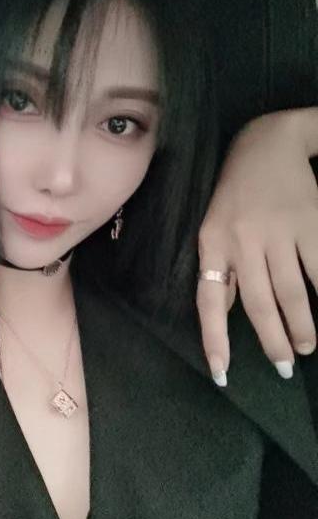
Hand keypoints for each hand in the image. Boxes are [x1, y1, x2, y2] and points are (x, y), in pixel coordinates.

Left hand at [197, 108, 317, 385]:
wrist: (266, 143)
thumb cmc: (236, 194)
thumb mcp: (214, 228)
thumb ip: (222, 270)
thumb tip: (226, 313)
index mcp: (213, 243)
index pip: (210, 299)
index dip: (215, 339)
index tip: (221, 374)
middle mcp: (242, 239)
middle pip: (260, 304)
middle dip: (273, 341)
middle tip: (285, 365)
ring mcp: (278, 230)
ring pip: (294, 292)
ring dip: (303, 325)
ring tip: (308, 345)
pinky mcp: (310, 221)